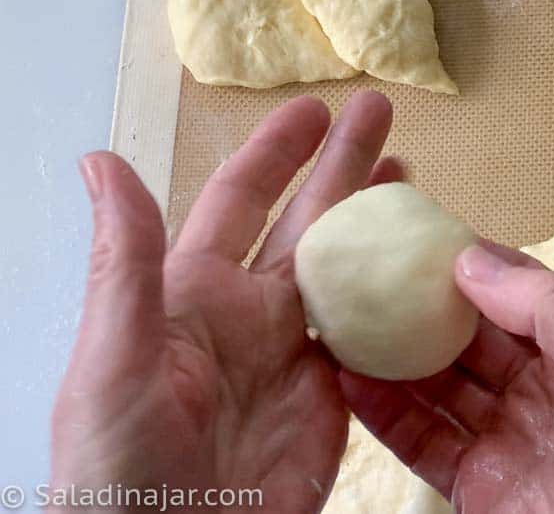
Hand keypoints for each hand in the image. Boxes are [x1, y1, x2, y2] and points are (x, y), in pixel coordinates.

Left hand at [52, 91, 398, 511]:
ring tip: (412, 183)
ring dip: (378, 226)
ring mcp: (295, 356)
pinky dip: (404, 302)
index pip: (242, 200)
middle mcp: (251, 314)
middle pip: (309, 221)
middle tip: (381, 114)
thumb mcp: (112, 357)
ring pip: (348, 272)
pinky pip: (375, 339)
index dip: (277, 152)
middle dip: (344, 165)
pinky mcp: (334, 401)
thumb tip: (101, 161)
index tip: (313, 108)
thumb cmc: (116, 467)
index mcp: (194, 292)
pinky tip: (429, 273)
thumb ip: (124, 261)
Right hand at [342, 243, 553, 513]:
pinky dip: (385, 414)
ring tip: (346, 319)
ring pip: (440, 387)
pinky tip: (352, 381)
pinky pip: (424, 442)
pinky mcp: (481, 488)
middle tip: (371, 274)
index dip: (477, 267)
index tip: (424, 238)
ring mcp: (511, 439)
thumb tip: (479, 263)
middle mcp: (547, 390)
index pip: (524, 296)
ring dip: (395, 356)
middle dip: (425, 307)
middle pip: (474, 338)